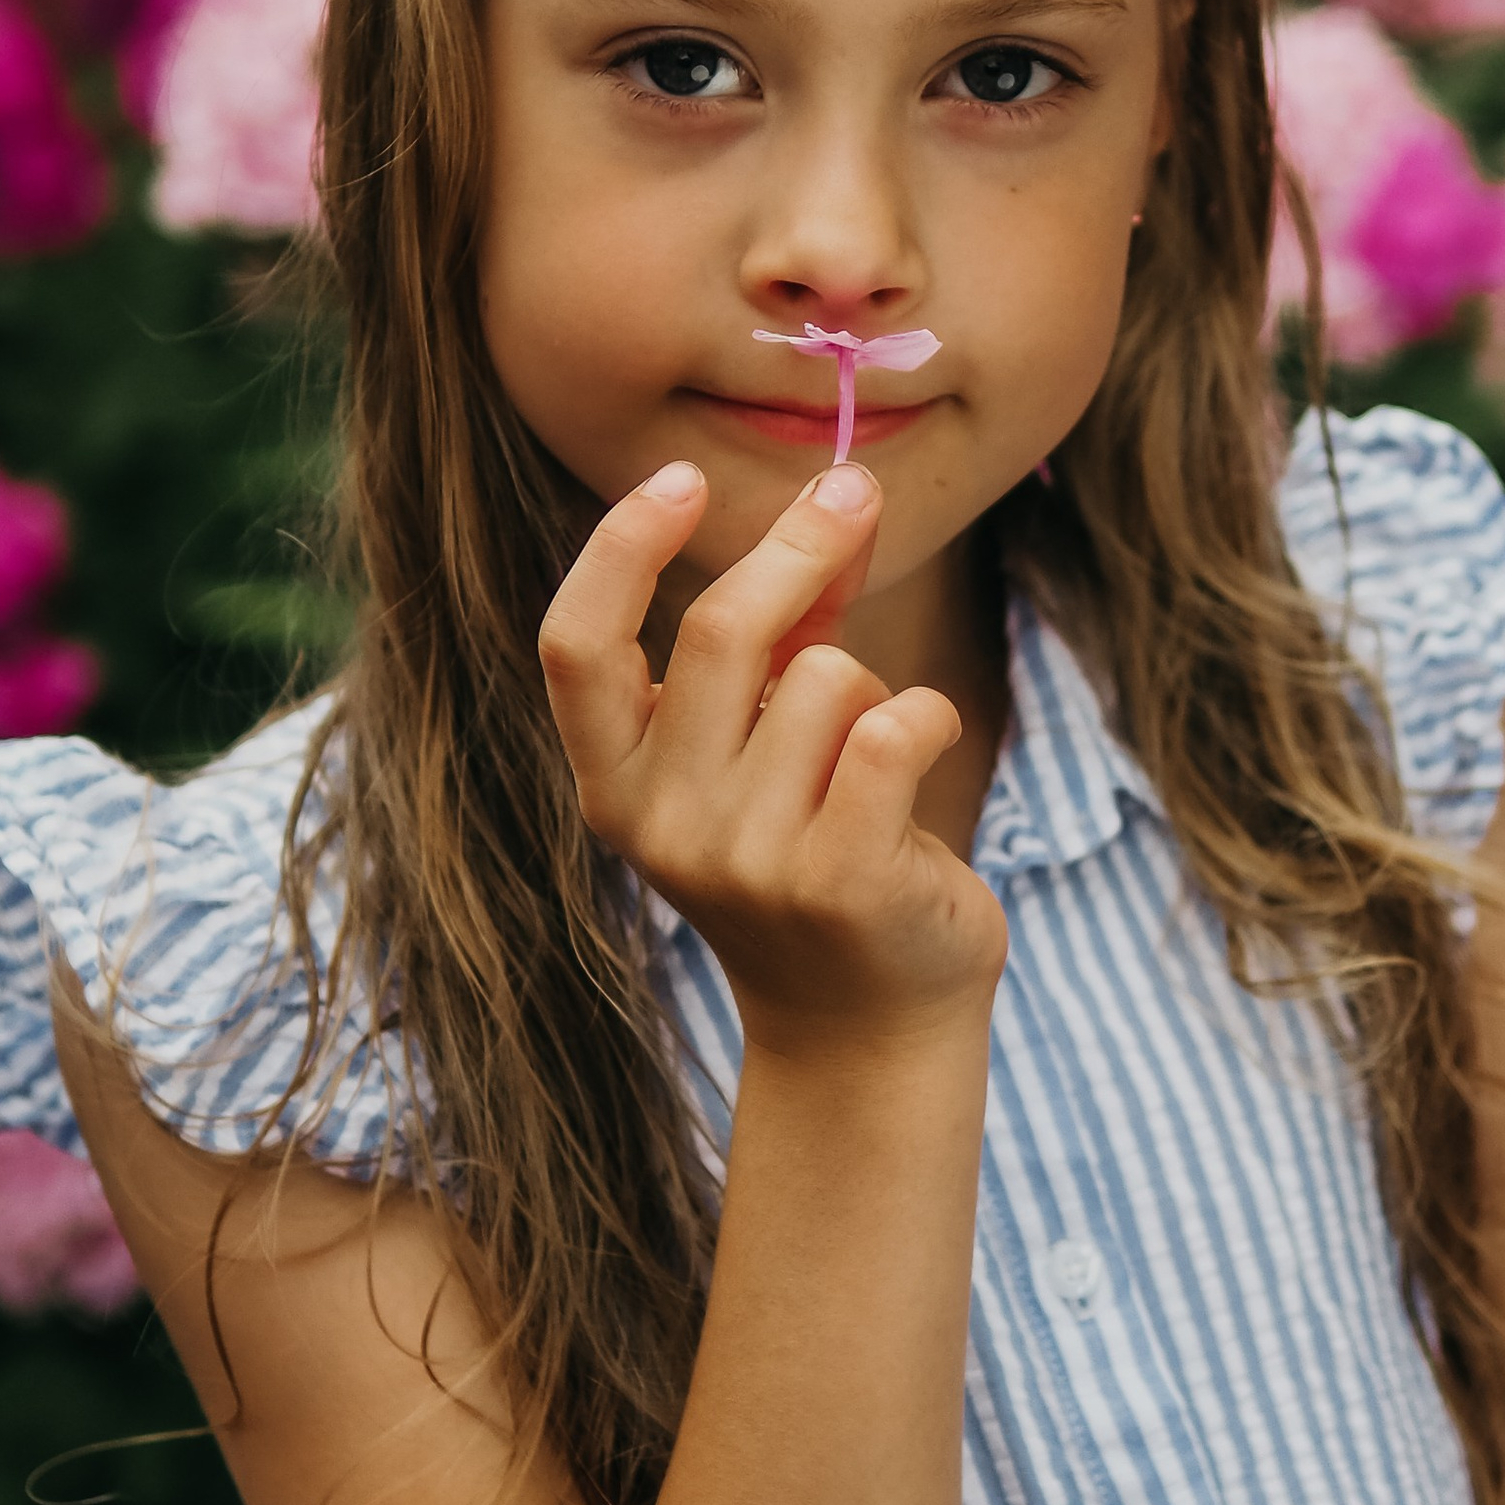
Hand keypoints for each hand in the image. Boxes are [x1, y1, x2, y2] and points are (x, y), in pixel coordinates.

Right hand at [538, 460, 1006, 1051]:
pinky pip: (897, 725)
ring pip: (830, 675)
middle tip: (853, 495)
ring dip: (875, 685)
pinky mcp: (842, 879)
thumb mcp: (766, 746)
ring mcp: (748, 859)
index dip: (619, 549)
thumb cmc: (817, 853)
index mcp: (615, 784)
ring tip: (875, 759)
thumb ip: (790, 626)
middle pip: (724, 627)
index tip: (679, 478)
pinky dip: (930, 715)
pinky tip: (923, 752)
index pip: (575, 645)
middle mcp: (663, 823)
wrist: (866, 1027)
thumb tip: (844, 489)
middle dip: (800, 545)